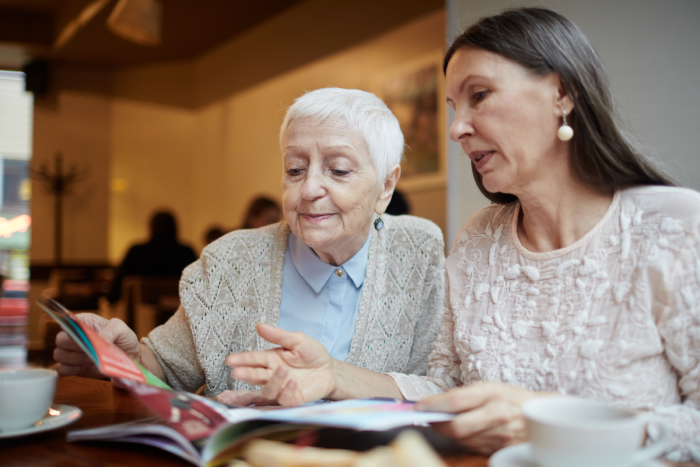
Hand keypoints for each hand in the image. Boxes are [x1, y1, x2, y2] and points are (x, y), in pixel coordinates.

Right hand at [53, 314, 139, 378]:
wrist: (129, 358)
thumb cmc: (124, 339)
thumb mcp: (121, 329)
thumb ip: (110, 331)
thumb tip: (100, 339)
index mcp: (85, 322)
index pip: (67, 322)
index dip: (72, 330)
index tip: (84, 337)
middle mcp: (75, 336)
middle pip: (60, 339)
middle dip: (74, 346)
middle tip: (90, 351)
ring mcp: (73, 352)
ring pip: (59, 354)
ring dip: (74, 359)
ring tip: (90, 360)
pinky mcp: (73, 367)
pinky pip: (60, 369)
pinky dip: (67, 370)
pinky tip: (79, 368)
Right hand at [225, 323, 335, 405]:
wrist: (330, 369)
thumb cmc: (313, 354)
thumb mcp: (297, 340)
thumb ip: (278, 335)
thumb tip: (258, 325)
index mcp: (272, 359)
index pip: (253, 359)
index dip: (242, 360)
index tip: (230, 360)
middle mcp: (274, 374)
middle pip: (255, 376)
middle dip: (246, 374)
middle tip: (238, 373)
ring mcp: (282, 388)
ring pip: (268, 391)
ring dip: (272, 382)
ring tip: (282, 371)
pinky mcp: (293, 399)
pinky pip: (284, 399)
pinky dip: (287, 391)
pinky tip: (294, 382)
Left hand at [416, 381, 552, 454]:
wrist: (541, 416)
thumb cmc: (511, 398)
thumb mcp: (490, 387)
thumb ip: (464, 395)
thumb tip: (435, 403)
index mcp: (493, 393)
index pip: (456, 401)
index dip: (434, 404)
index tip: (418, 406)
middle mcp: (497, 414)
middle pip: (457, 426)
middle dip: (437, 424)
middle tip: (427, 418)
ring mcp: (500, 435)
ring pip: (462, 439)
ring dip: (447, 432)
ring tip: (441, 422)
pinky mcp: (500, 449)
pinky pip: (472, 446)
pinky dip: (461, 440)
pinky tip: (460, 431)